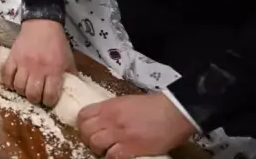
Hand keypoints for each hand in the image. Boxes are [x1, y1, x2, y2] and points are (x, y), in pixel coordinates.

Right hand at [1, 19, 74, 105]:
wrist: (42, 24)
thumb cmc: (57, 42)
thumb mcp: (68, 58)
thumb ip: (69, 74)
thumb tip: (72, 88)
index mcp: (54, 70)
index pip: (50, 95)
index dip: (49, 102)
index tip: (48, 100)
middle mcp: (38, 69)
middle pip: (32, 94)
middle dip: (35, 99)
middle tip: (36, 95)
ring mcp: (23, 63)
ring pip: (19, 87)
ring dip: (22, 91)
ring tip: (25, 88)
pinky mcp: (12, 57)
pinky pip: (6, 75)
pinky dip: (8, 82)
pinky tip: (13, 82)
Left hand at [77, 93, 197, 157]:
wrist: (173, 112)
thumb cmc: (153, 106)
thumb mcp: (126, 102)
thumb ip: (111, 110)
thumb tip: (102, 120)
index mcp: (109, 106)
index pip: (83, 115)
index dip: (82, 124)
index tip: (87, 130)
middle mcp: (110, 119)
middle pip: (86, 131)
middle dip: (87, 138)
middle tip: (95, 143)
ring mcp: (119, 134)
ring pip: (95, 144)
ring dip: (98, 150)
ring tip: (106, 151)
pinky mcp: (130, 148)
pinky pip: (112, 157)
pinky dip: (112, 158)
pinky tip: (118, 156)